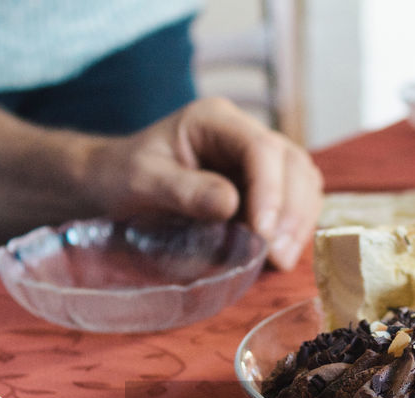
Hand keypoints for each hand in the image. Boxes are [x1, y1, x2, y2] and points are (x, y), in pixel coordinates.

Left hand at [81, 97, 323, 269]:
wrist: (112, 181)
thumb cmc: (122, 176)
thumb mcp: (143, 181)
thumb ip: (185, 191)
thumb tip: (232, 205)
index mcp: (215, 120)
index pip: (262, 149)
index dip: (270, 191)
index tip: (263, 233)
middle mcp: (243, 132)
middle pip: (291, 164)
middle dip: (291, 212)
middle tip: (277, 257)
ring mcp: (256, 158)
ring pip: (302, 181)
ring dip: (299, 222)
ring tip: (280, 260)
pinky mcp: (262, 184)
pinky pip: (295, 199)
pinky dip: (295, 225)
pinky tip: (280, 252)